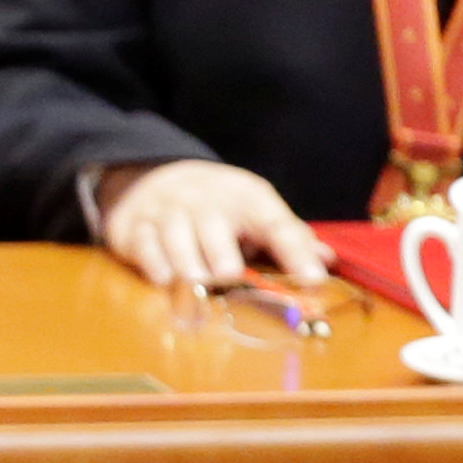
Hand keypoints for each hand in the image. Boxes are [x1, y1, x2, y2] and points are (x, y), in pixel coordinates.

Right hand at [93, 159, 331, 288]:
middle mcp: (206, 202)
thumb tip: (327, 261)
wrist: (153, 177)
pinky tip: (168, 280)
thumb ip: (288, 237)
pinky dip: (158, 270)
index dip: (296, 253)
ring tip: (200, 285)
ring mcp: (168, 214)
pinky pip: (147, 254)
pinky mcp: (136, 229)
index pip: (277, 225)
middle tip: (230, 277)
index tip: (313, 282)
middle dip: (225, 263)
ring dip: (191, 273)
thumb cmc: (216, 205)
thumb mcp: (254, 210)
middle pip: (219, 241)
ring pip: (181, 251)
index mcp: (245, 198)